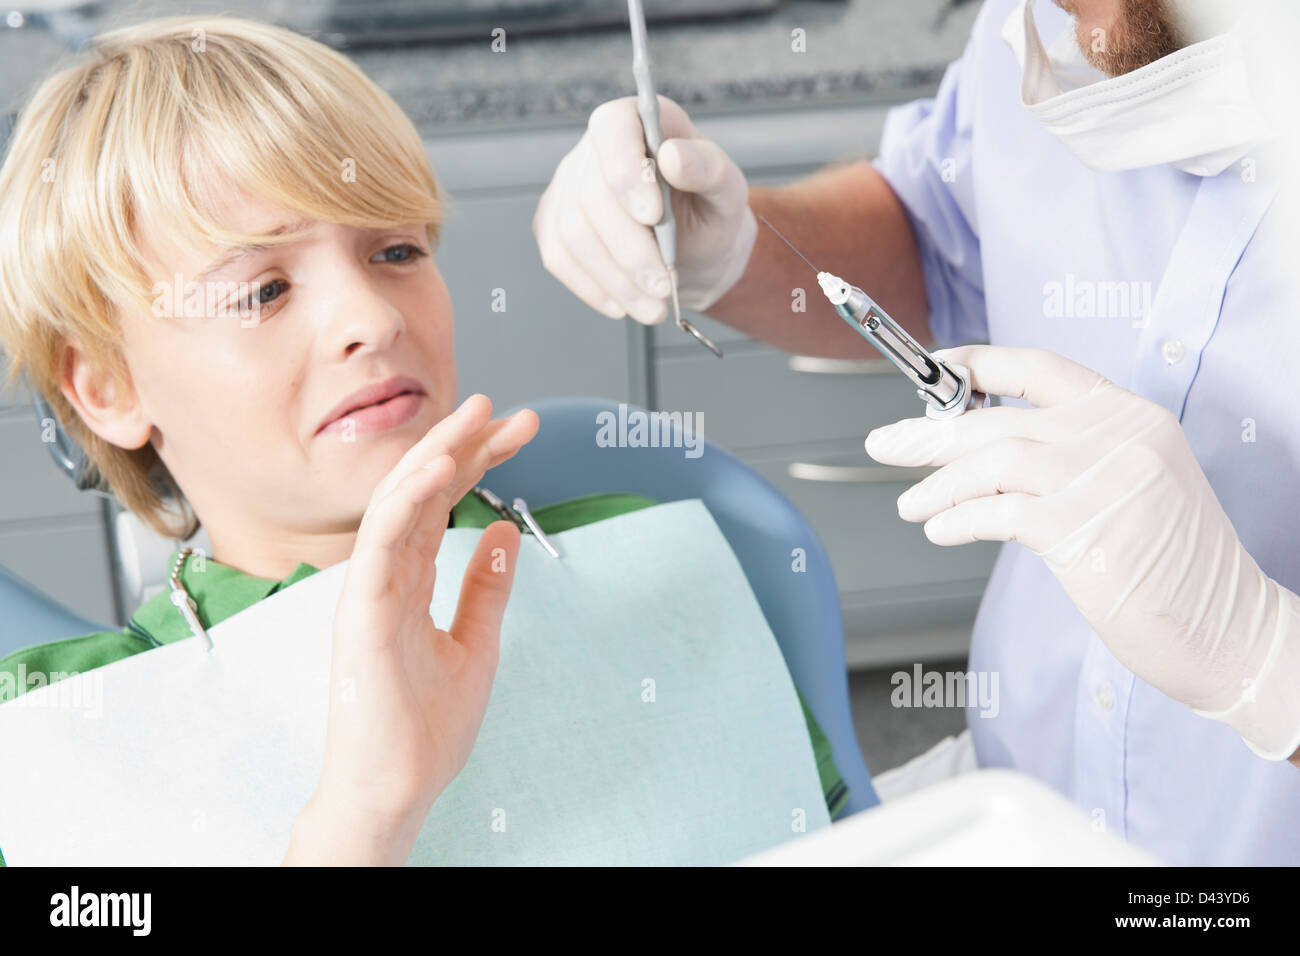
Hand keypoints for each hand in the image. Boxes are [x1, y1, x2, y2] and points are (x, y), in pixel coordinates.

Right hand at [286, 394, 539, 863]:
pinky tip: (440, 464)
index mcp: (409, 579)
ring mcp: (369, 589)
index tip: (519, 430)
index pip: (442, 503)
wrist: (398, 786)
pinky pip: (381, 539)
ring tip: (478, 416)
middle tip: (509, 410)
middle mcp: (385, 574)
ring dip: (437, 453)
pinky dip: (407, 497)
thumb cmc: (426, 726)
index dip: (478, 461)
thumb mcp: (476, 643)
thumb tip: (501, 530)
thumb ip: (485, 587)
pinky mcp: (361, 610)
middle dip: (465, 445)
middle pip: (422, 492)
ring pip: (397, 502)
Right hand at [533, 94, 755, 321]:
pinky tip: (623, 304)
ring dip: (615, 279)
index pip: (612, 128)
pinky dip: (593, 288)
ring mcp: (568, 187)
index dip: (625, 171)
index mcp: (638, 122)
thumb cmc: (709, 213)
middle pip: (591, 195)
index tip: (652, 216)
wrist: (696, 253)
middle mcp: (595, 150)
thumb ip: (709, 168)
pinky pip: (560, 257)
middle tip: (663, 286)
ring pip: (574, 233)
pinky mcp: (555, 226)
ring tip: (652, 307)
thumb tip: (674, 156)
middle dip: (629, 249)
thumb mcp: (728, 191)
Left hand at [865, 345, 1299, 759]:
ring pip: (989, 460)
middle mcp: (1117, 437)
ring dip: (937, 484)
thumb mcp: (1130, 486)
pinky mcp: (1082, 530)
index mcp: (1129, 417)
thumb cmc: (1172, 567)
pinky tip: (939, 530)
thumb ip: (1071, 456)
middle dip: (929, 432)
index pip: (1040, 368)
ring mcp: (1102, 480)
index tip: (935, 370)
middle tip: (885, 444)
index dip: (979, 364)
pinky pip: (995, 510)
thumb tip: (980, 450)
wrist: (1229, 630)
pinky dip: (957, 518)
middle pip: (998, 418)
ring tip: (909, 506)